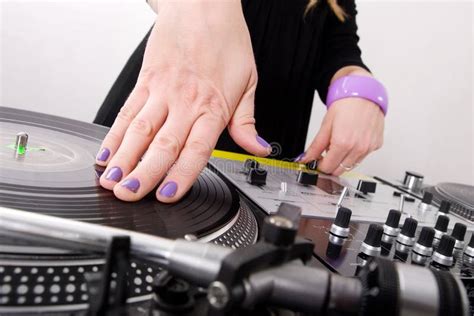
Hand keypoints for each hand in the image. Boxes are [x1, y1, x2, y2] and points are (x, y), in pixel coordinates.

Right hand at [95, 1, 270, 201]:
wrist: (203, 5)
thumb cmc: (227, 41)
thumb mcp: (248, 82)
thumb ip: (247, 122)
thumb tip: (257, 148)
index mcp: (212, 107)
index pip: (196, 148)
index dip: (181, 174)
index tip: (167, 194)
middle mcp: (185, 102)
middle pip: (162, 144)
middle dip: (144, 173)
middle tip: (128, 194)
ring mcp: (161, 91)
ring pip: (139, 130)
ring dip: (124, 158)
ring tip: (111, 179)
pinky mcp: (145, 81)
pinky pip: (127, 111)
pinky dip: (115, 134)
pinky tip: (106, 152)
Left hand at [301, 97, 384, 175]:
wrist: (364, 93)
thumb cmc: (346, 105)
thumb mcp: (325, 126)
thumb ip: (315, 146)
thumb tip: (306, 158)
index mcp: (343, 143)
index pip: (327, 167)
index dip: (319, 165)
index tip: (317, 161)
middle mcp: (358, 148)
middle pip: (339, 170)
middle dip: (330, 164)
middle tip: (326, 154)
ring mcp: (369, 148)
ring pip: (351, 166)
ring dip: (342, 160)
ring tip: (339, 144)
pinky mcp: (376, 145)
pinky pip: (363, 157)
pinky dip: (355, 153)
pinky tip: (352, 141)